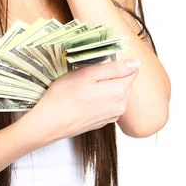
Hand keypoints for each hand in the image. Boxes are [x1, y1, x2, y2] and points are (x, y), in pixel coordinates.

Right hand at [20, 58, 139, 145]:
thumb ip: (114, 68)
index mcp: (119, 92)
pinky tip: (85, 98)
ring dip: (105, 86)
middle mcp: (120, 106)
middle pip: (124, 82)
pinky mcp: (103, 122)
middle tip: (89, 74)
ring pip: (116, 93)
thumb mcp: (87, 74)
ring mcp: (112, 116)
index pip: (132, 71)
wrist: (49, 122)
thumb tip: (135, 63)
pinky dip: (100, 98)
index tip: (101, 62)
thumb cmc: (64, 95)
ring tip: (85, 86)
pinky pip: (108, 104)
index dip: (118, 62)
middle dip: (111, 75)